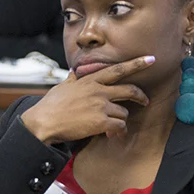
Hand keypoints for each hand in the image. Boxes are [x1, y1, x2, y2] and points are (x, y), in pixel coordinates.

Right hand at [20, 55, 153, 144]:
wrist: (44, 121)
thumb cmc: (50, 105)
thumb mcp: (61, 87)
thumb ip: (71, 79)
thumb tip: (72, 72)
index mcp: (90, 81)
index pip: (117, 69)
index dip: (136, 64)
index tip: (150, 59)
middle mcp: (98, 91)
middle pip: (130, 90)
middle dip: (141, 96)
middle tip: (145, 100)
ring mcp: (101, 106)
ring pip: (124, 112)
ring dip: (119, 120)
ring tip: (110, 126)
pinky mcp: (101, 121)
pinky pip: (119, 126)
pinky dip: (117, 131)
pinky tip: (109, 133)